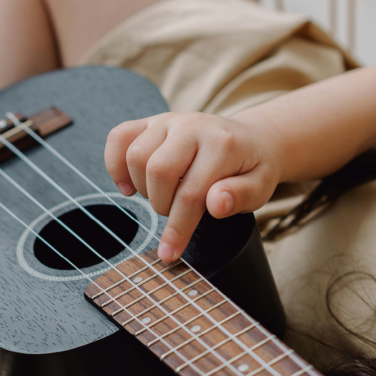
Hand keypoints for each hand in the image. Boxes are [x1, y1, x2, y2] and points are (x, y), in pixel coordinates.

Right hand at [104, 112, 281, 261]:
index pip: (191, 193)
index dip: (178, 228)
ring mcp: (169, 121)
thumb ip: (240, 196)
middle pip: (157, 171)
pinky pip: (118, 137)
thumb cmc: (251, 170)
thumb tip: (216, 204)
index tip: (169, 254)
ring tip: (163, 196)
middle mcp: (192, 126)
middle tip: (176, 211)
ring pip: (136, 157)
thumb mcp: (260, 188)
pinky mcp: (151, 122)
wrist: (251, 139)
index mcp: (221, 145)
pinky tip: (130, 185)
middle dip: (162, 205)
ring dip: (143, 189)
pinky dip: (115, 165)